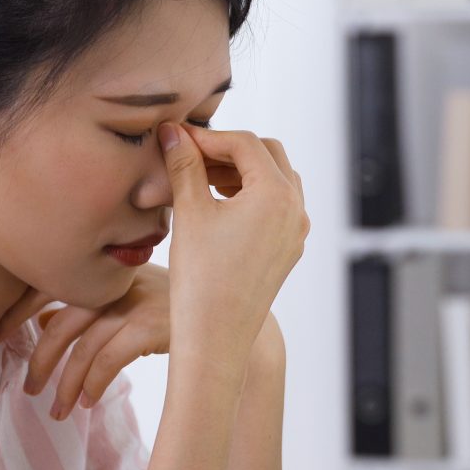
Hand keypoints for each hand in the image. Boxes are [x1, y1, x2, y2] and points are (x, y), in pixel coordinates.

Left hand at [4, 265, 172, 420]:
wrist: (234, 317)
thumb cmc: (178, 310)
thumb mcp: (130, 298)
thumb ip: (90, 305)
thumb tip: (44, 322)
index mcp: (105, 271)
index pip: (48, 286)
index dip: (16, 313)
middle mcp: (117, 282)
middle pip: (60, 322)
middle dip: (38, 360)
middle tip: (28, 389)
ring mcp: (135, 303)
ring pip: (82, 347)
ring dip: (64, 384)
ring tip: (56, 411)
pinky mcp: (153, 326)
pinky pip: (109, 359)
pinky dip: (93, 384)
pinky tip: (87, 402)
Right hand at [158, 122, 307, 380]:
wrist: (215, 338)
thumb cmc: (201, 280)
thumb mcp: (190, 213)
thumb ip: (184, 165)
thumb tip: (173, 132)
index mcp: (277, 195)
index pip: (244, 144)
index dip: (208, 136)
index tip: (178, 138)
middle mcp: (296, 209)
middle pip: (267, 154)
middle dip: (228, 148)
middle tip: (190, 154)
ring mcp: (296, 231)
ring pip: (274, 179)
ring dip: (240, 170)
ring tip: (200, 177)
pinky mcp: (288, 249)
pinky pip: (276, 206)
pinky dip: (250, 194)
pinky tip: (217, 202)